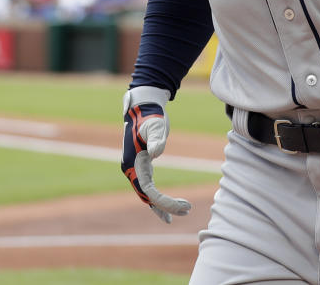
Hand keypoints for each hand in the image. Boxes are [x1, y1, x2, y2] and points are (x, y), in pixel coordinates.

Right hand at [121, 88, 191, 223]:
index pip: (148, 190)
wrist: (144, 108)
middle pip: (147, 196)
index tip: (182, 205)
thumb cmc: (150, 116)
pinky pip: (149, 189)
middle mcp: (132, 170)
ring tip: (185, 211)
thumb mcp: (155, 126)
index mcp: (132, 164)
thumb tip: (156, 153)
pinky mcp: (143, 166)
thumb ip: (156, 139)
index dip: (164, 201)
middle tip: (188, 209)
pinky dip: (159, 200)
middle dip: (166, 206)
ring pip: (148, 195)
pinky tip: (169, 209)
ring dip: (164, 206)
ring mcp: (136, 169)